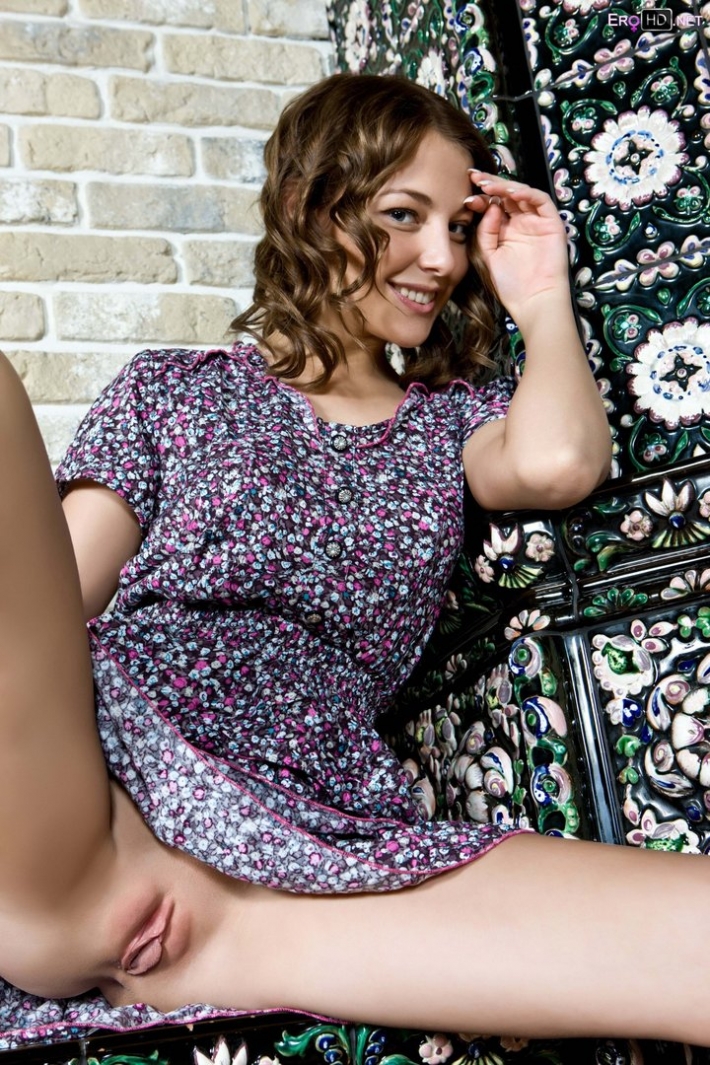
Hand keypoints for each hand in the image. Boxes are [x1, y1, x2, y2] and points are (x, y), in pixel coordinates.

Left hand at [465, 170, 569, 325]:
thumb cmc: (511, 284)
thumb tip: (489, 205)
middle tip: (474, 178)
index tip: (466, 196)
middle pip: (506, 195)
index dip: (480, 198)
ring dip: (505, 185)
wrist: (532, 301)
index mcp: (505, 230)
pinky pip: (540, 201)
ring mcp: (536, 221)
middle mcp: (521, 222)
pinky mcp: (552, 223)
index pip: (492, 205)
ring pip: (522, 193)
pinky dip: (526, 193)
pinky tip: (510, 193)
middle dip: (490, 184)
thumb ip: (485, 232)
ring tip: (488, 185)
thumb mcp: (489, 255)